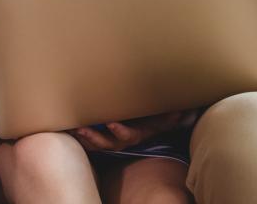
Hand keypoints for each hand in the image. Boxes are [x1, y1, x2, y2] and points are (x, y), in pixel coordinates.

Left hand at [71, 111, 188, 151]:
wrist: (154, 121)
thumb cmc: (159, 116)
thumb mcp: (168, 116)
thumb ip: (175, 115)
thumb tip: (187, 113)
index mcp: (139, 132)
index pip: (130, 135)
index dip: (121, 131)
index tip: (112, 123)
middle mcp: (125, 138)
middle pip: (109, 143)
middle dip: (95, 137)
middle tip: (82, 129)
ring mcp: (114, 138)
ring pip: (98, 143)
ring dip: (85, 138)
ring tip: (73, 130)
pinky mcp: (105, 135)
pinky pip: (91, 140)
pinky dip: (81, 136)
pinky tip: (69, 128)